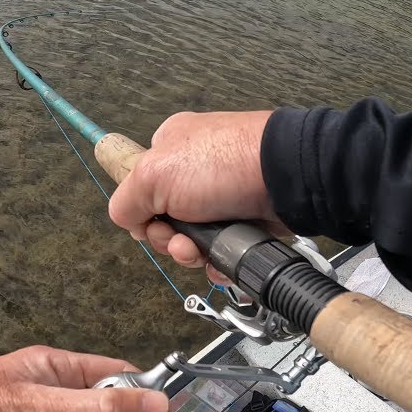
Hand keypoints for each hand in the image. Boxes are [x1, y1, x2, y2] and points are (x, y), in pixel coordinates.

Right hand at [108, 111, 280, 277]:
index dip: (143, 214)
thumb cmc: (222, 164)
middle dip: (170, 240)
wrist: (286, 177)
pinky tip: (220, 263)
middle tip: (183, 239)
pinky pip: (222, 248)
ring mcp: (222, 196)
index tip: (151, 223)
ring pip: (193, 239)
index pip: (140, 190)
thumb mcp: (153, 175)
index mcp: (169, 148)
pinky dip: (218, 261)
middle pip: (166, 221)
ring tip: (203, 251)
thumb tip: (128, 221)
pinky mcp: (246, 218)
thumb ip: (126, 200)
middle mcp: (194, 171)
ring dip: (193, 254)